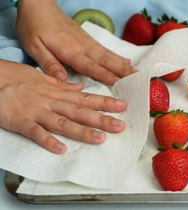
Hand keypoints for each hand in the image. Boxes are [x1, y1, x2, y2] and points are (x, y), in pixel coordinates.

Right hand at [0, 60, 126, 153]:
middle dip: (102, 119)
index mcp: (56, 92)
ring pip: (63, 122)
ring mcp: (36, 112)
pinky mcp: (20, 121)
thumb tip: (80, 88)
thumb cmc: (13, 76)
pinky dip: (48, 141)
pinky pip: (36, 133)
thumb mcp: (40, 77)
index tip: (123, 106)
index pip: (86, 98)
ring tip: (101, 138)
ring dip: (82, 131)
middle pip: (80, 111)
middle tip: (121, 126)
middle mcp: (51, 102)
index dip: (105, 102)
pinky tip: (61, 150)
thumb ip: (61, 85)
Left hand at [15, 0, 134, 84]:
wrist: (38, 5)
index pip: (90, 66)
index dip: (105, 75)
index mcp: (69, 50)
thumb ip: (48, 62)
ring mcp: (87, 41)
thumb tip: (63, 78)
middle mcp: (82, 46)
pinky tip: (126, 61)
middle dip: (121, 71)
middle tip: (137, 80)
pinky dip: (118, 56)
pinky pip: (105, 50)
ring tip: (137, 73)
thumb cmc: (33, 27)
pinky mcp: (87, 39)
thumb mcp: (33, 46)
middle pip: (105, 60)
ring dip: (123, 64)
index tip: (119, 83)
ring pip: (108, 55)